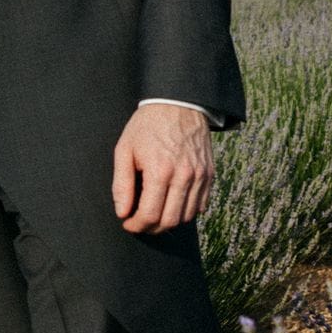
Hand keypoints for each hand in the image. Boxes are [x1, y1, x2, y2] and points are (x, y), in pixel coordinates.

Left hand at [111, 104, 212, 233]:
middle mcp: (184, 177)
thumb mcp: (124, 150)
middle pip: (169, 221)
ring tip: (153, 216)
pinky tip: (171, 204)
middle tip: (139, 224)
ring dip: (168, 222)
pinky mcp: (209, 174)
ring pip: (186, 216)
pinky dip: (186, 211)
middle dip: (151, 228)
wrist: (177, 104)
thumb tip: (122, 212)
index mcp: (160, 171)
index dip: (136, 225)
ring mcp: (200, 176)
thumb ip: (121, 184)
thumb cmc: (147, 126)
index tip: (128, 224)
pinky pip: (200, 205)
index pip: (150, 215)